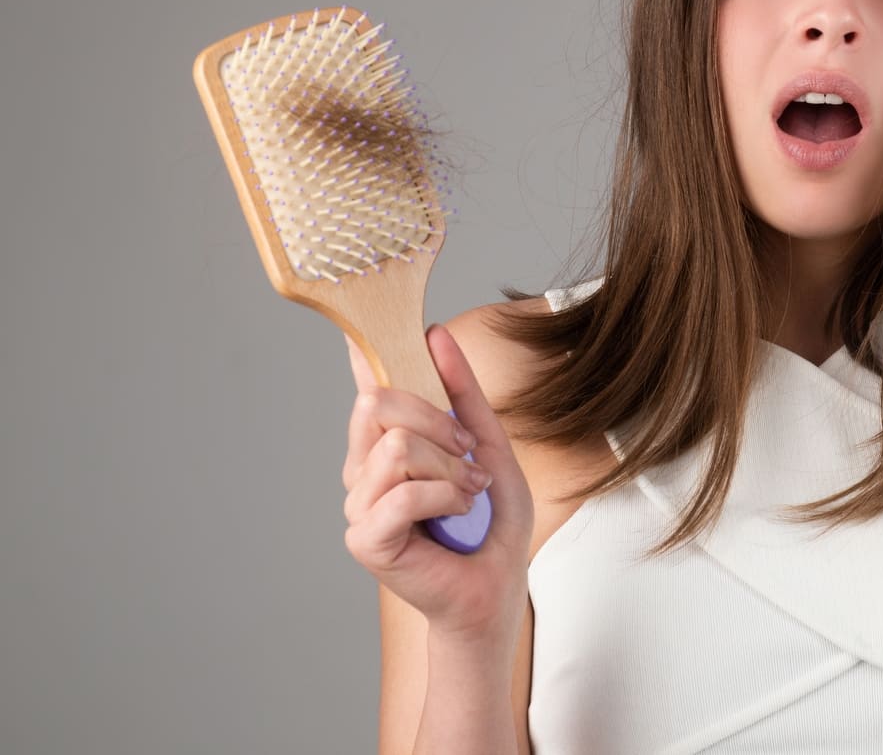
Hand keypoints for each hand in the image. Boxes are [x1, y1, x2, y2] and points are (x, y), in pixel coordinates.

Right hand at [341, 323, 534, 640]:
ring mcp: (359, 502)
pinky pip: (403, 492)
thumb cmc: (490, 517)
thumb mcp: (487, 441)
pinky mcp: (365, 537)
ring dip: (450, 469)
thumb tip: (435, 334)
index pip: (366, 385)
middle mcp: (362, 467)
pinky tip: (456, 514)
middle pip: (379, 406)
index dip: (364, 354)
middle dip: (438, 424)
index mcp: (385, 440)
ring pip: (397, 447)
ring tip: (468, 493)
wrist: (496, 582)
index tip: (362, 328)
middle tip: (468, 456)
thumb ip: (461, 392)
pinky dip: (444, 498)